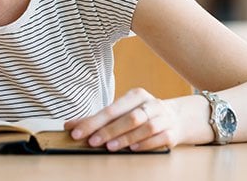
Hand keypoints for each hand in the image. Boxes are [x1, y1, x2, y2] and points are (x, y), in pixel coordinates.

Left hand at [64, 88, 180, 151]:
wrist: (177, 118)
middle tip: (92, 142)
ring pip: (145, 127)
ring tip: (110, 147)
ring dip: (127, 138)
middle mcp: (151, 104)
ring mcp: (163, 118)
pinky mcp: (172, 132)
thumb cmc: (142, 114)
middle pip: (129, 117)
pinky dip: (146, 144)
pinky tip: (133, 149)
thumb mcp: (122, 112)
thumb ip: (97, 119)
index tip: (77, 132)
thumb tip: (69, 126)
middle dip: (109, 130)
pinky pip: (159, 138)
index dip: (94, 121)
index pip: (111, 108)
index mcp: (136, 96)